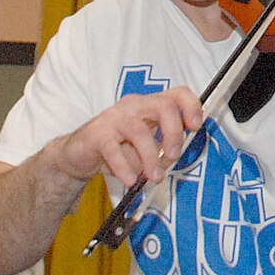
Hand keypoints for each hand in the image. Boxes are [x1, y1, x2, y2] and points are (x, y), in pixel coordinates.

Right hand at [51, 89, 207, 190]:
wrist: (78, 155)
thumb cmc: (118, 149)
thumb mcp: (146, 149)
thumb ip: (163, 149)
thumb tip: (174, 155)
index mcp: (150, 105)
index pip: (177, 94)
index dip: (191, 106)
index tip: (195, 127)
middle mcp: (134, 105)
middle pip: (163, 106)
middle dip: (173, 132)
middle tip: (173, 156)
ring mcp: (114, 117)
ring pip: (139, 130)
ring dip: (150, 157)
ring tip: (153, 177)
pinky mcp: (97, 133)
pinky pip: (113, 149)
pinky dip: (124, 167)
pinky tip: (130, 180)